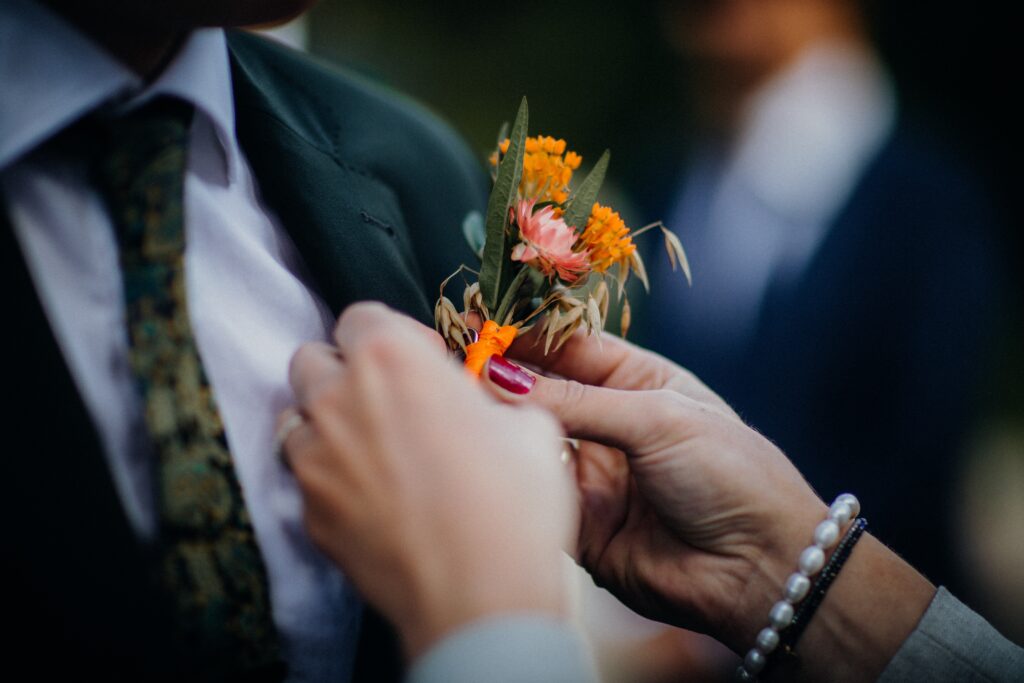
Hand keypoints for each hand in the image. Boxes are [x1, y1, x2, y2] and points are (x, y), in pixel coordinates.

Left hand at [281, 303, 576, 658]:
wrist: (481, 596)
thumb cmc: (513, 504)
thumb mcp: (530, 428)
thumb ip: (489, 397)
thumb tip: (476, 403)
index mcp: (391, 359)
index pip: (361, 315)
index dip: (396, 335)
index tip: (425, 363)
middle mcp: (338, 400)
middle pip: (314, 360)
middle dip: (347, 371)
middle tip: (392, 401)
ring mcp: (314, 460)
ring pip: (297, 419)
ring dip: (328, 422)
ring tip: (373, 449)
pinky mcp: (309, 515)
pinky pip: (306, 479)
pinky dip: (329, 478)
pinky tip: (371, 498)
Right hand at [483, 330, 933, 679]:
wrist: (760, 568)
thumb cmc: (730, 474)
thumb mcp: (656, 419)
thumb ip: (575, 402)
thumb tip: (501, 377)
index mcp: (638, 383)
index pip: (568, 347)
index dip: (524, 335)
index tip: (477, 322)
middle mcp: (609, 425)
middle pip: (541, 392)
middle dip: (501, 377)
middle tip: (456, 359)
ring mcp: (592, 473)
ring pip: (530, 441)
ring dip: (500, 423)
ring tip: (462, 401)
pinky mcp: (578, 523)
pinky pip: (534, 493)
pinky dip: (510, 475)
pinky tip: (487, 454)